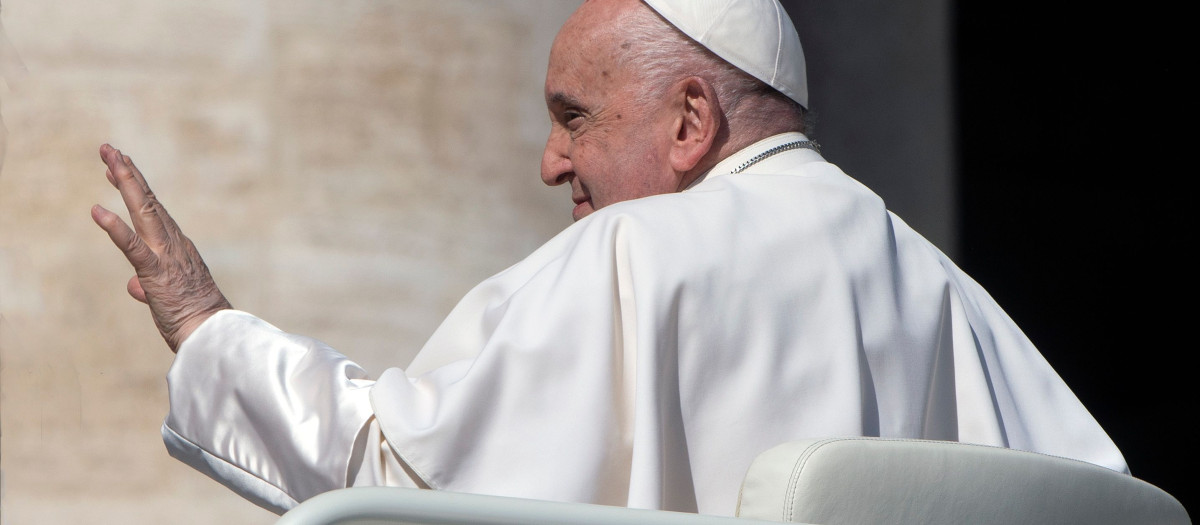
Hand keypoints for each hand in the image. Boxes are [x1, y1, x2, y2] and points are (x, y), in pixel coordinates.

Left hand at [91, 144, 230, 351]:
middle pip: (148, 201)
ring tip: (109, 159)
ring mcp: (166, 256)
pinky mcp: (156, 272)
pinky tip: (97, 209)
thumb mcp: (169, 297)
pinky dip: (114, 227)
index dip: (135, 187)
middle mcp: (174, 244)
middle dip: (128, 173)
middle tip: (109, 149)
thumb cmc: (195, 319)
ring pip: (144, 212)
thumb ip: (149, 285)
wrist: (213, 335)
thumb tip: (134, 286)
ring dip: (126, 183)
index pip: (154, 212)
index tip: (120, 166)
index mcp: (178, 248)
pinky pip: (132, 246)